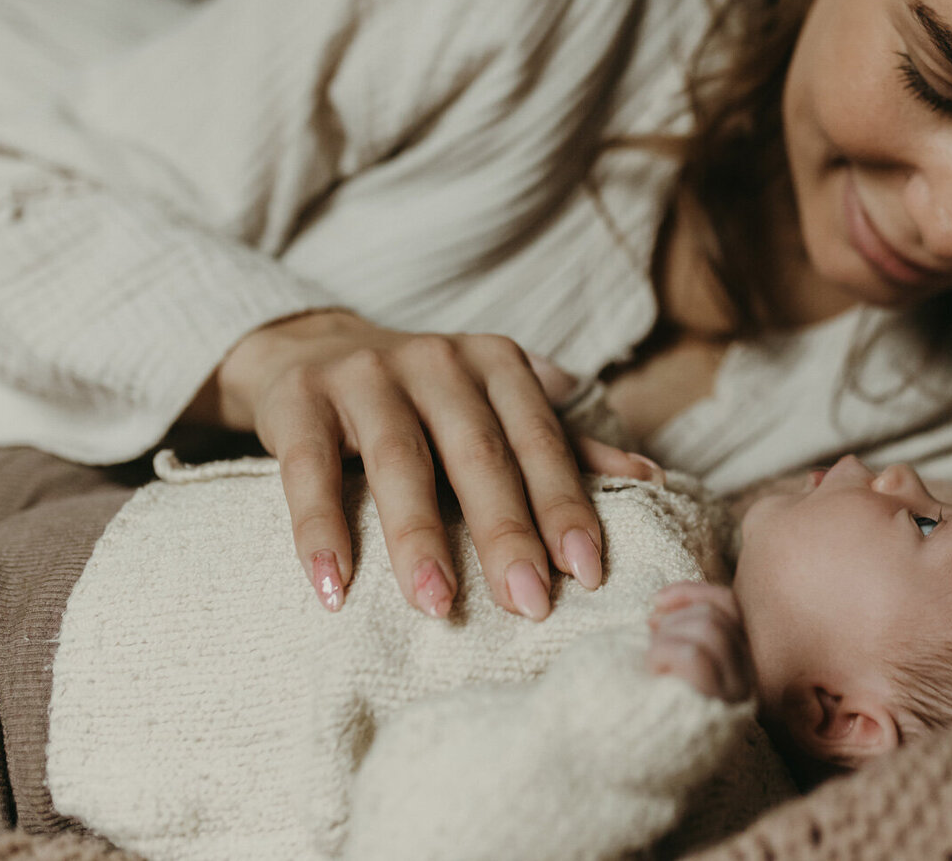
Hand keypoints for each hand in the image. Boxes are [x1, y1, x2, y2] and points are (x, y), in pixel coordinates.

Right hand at [189, 309, 655, 618]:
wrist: (312, 345)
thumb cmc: (429, 398)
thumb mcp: (498, 406)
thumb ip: (566, 444)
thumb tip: (651, 479)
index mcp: (499, 364)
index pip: (540, 442)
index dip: (565, 505)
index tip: (588, 571)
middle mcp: (439, 361)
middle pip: (478, 455)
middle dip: (506, 532)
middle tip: (529, 604)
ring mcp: (366, 376)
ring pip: (399, 461)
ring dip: (418, 537)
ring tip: (437, 606)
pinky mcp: (300, 399)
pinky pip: (309, 470)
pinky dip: (320, 529)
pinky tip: (332, 587)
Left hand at [646, 582, 753, 702]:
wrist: (655, 770)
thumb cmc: (659, 708)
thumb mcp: (670, 665)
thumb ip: (679, 635)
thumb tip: (659, 608)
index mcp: (740, 661)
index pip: (729, 605)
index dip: (692, 591)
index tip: (656, 599)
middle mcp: (747, 674)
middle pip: (715, 615)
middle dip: (674, 619)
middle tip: (651, 640)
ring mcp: (736, 690)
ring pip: (707, 628)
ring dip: (667, 637)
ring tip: (653, 661)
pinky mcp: (718, 702)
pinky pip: (691, 654)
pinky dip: (663, 653)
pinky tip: (654, 672)